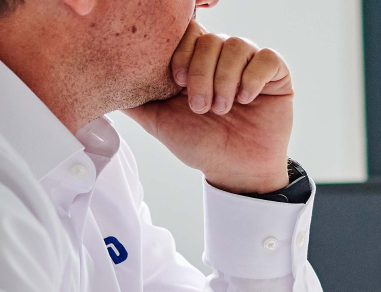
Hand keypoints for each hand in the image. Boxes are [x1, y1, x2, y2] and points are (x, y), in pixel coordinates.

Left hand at [122, 20, 293, 193]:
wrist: (234, 171)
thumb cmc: (200, 145)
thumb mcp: (158, 120)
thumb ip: (134, 99)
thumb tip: (104, 84)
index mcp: (196, 61)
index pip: (187, 32)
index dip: (181, 52)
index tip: (176, 82)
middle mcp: (223, 57)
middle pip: (210, 38)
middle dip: (201, 74)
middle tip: (199, 107)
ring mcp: (250, 64)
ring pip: (237, 45)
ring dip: (225, 81)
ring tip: (223, 109)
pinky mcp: (276, 74)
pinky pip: (267, 58)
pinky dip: (252, 79)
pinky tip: (246, 100)